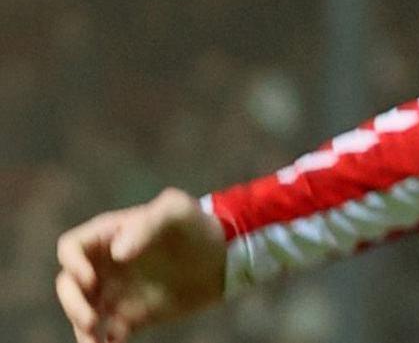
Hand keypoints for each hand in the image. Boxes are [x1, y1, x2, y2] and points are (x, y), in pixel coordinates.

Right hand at [55, 187, 227, 342]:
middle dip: (72, 303)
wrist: (225, 257)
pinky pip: (107, 333)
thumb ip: (148, 223)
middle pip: (69, 284)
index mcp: (110, 235)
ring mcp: (117, 291)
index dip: (73, 264)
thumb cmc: (198, 225)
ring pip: (83, 312)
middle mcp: (106, 265)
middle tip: (91, 320)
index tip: (90, 280)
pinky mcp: (131, 315)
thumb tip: (117, 253)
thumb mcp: (177, 211)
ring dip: (82, 329)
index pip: (72, 247)